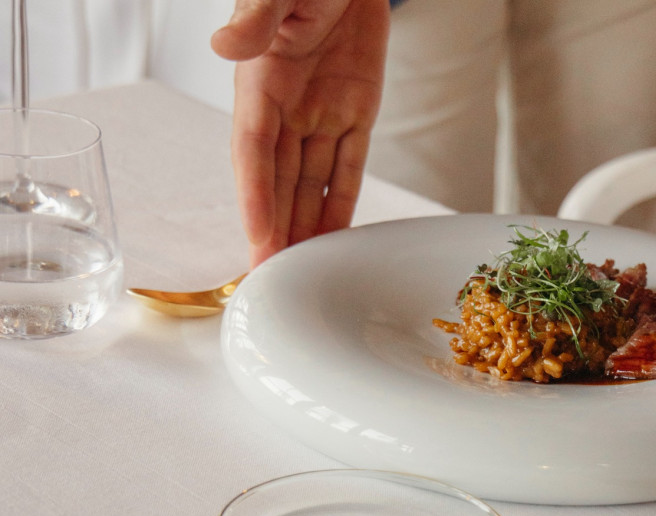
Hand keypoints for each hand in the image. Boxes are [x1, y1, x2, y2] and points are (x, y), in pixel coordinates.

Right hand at [212, 0, 389, 266]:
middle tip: (269, 276)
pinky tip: (334, 238)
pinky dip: (342, 201)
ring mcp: (322, 114)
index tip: (257, 234)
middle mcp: (286, 108)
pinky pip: (348, 166)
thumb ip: (256, 19)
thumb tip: (225, 45)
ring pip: (311, 183)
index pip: (254, 150)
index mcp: (260, 83)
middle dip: (273, 228)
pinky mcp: (357, 113)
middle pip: (277, 180)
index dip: (253, 194)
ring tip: (299, 271)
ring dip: (305, 226)